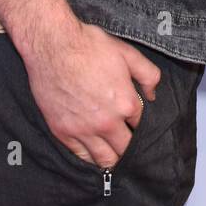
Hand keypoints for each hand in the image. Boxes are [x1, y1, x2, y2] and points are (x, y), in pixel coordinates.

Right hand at [22, 18, 160, 167]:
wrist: (52, 45)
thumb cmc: (89, 45)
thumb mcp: (127, 53)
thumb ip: (148, 75)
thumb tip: (152, 95)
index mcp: (126, 103)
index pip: (141, 125)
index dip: (139, 124)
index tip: (135, 122)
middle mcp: (107, 122)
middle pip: (125, 149)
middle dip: (129, 146)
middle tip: (127, 141)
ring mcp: (83, 130)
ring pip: (105, 160)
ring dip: (112, 158)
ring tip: (114, 153)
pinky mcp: (62, 132)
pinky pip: (81, 156)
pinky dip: (90, 157)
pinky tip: (93, 152)